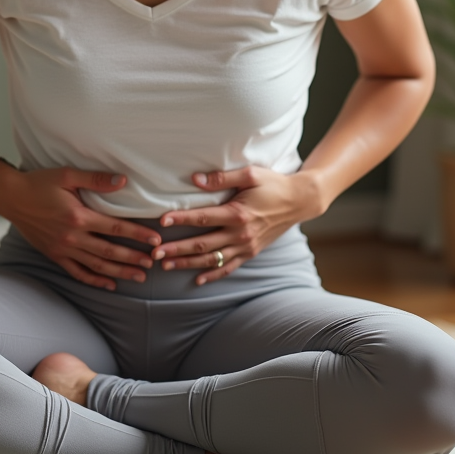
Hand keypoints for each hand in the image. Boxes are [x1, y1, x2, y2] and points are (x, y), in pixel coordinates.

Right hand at [0, 163, 161, 290]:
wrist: (10, 197)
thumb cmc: (39, 183)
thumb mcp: (67, 175)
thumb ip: (96, 180)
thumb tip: (122, 180)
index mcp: (78, 216)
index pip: (115, 227)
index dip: (138, 234)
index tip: (155, 240)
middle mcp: (72, 236)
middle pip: (109, 251)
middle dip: (133, 258)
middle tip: (153, 263)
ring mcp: (63, 248)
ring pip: (96, 265)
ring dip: (119, 272)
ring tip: (139, 277)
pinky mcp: (54, 255)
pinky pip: (77, 272)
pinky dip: (94, 280)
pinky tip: (109, 284)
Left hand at [151, 166, 322, 285]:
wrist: (299, 201)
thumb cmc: (273, 184)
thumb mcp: (250, 174)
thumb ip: (222, 178)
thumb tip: (196, 179)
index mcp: (237, 213)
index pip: (203, 218)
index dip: (181, 219)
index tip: (162, 220)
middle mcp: (240, 233)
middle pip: (203, 244)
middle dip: (177, 249)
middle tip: (155, 253)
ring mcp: (246, 246)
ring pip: (212, 259)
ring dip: (188, 263)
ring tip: (167, 265)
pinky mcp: (251, 252)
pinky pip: (229, 267)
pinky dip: (213, 274)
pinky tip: (198, 279)